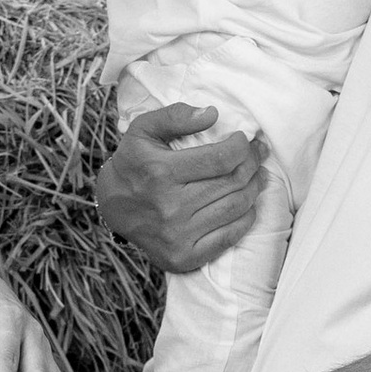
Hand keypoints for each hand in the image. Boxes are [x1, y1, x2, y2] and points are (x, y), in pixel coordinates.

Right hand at [94, 101, 265, 274]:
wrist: (111, 206)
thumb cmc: (134, 163)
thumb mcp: (143, 129)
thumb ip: (175, 116)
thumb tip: (212, 114)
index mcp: (161, 172)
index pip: (221, 158)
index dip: (242, 147)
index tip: (245, 140)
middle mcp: (170, 207)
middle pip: (233, 183)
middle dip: (253, 164)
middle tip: (258, 154)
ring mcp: (178, 236)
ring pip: (236, 208)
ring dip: (254, 188)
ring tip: (256, 175)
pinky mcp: (184, 257)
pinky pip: (230, 236)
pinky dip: (246, 218)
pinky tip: (246, 203)